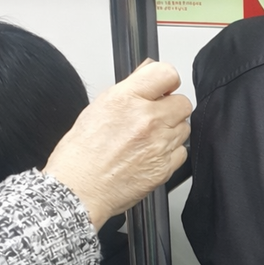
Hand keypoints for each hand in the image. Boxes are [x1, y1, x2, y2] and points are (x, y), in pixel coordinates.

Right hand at [44, 60, 191, 230]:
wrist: (78, 191)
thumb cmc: (80, 155)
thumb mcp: (98, 108)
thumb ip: (128, 89)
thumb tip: (146, 73)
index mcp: (126, 99)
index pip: (166, 73)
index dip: (166, 81)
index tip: (162, 88)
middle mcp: (146, 119)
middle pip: (182, 103)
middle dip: (170, 108)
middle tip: (154, 117)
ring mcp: (158, 144)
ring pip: (184, 127)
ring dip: (171, 130)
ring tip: (149, 139)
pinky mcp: (165, 167)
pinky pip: (182, 152)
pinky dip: (171, 153)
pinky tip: (151, 156)